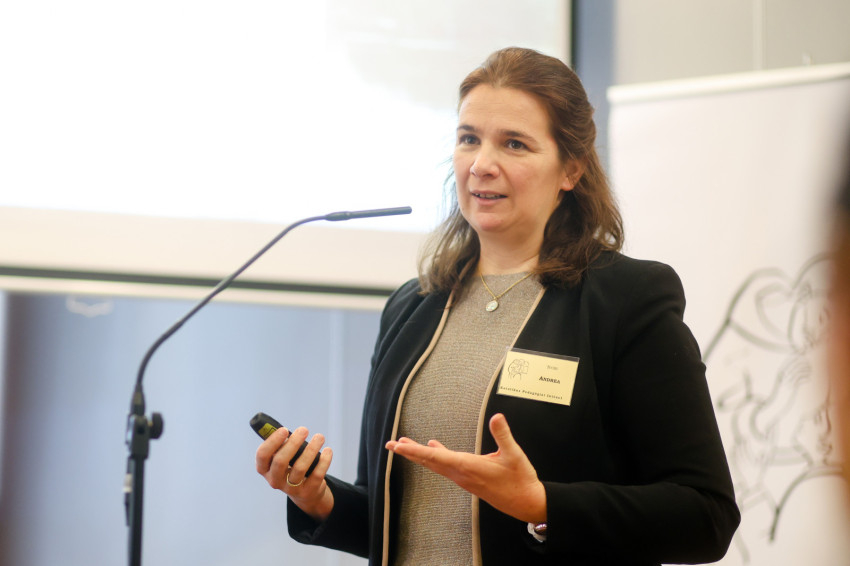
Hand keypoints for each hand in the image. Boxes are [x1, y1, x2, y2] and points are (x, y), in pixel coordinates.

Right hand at [255, 426, 334, 521]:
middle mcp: (274, 480)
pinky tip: (327, 450)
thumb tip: (286, 429)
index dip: (272, 442)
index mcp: (264, 469)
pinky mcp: (307, 492)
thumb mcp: (282, 456)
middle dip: (293, 443)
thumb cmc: (291, 466)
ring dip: (311, 449)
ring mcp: (290, 489)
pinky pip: (316, 475)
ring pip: (300, 468)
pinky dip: (323, 461)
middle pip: (280, 461)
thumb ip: (281, 444)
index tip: (284, 429)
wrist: (305, 492)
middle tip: (304, 430)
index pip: (262, 455)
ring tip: (319, 437)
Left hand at [385, 413, 546, 523]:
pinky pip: (445, 466)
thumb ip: (503, 435)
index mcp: (468, 466)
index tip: (398, 446)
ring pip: (436, 464)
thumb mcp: (514, 455)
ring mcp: (464, 478)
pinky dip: (436, 455)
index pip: (435, 457)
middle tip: (390, 444)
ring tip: (404, 445)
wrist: (526, 502)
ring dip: (419, 454)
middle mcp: (461, 474)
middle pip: (429, 461)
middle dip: (409, 452)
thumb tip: (497, 416)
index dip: (415, 450)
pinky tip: (434, 446)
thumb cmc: (520, 480)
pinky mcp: (469, 479)